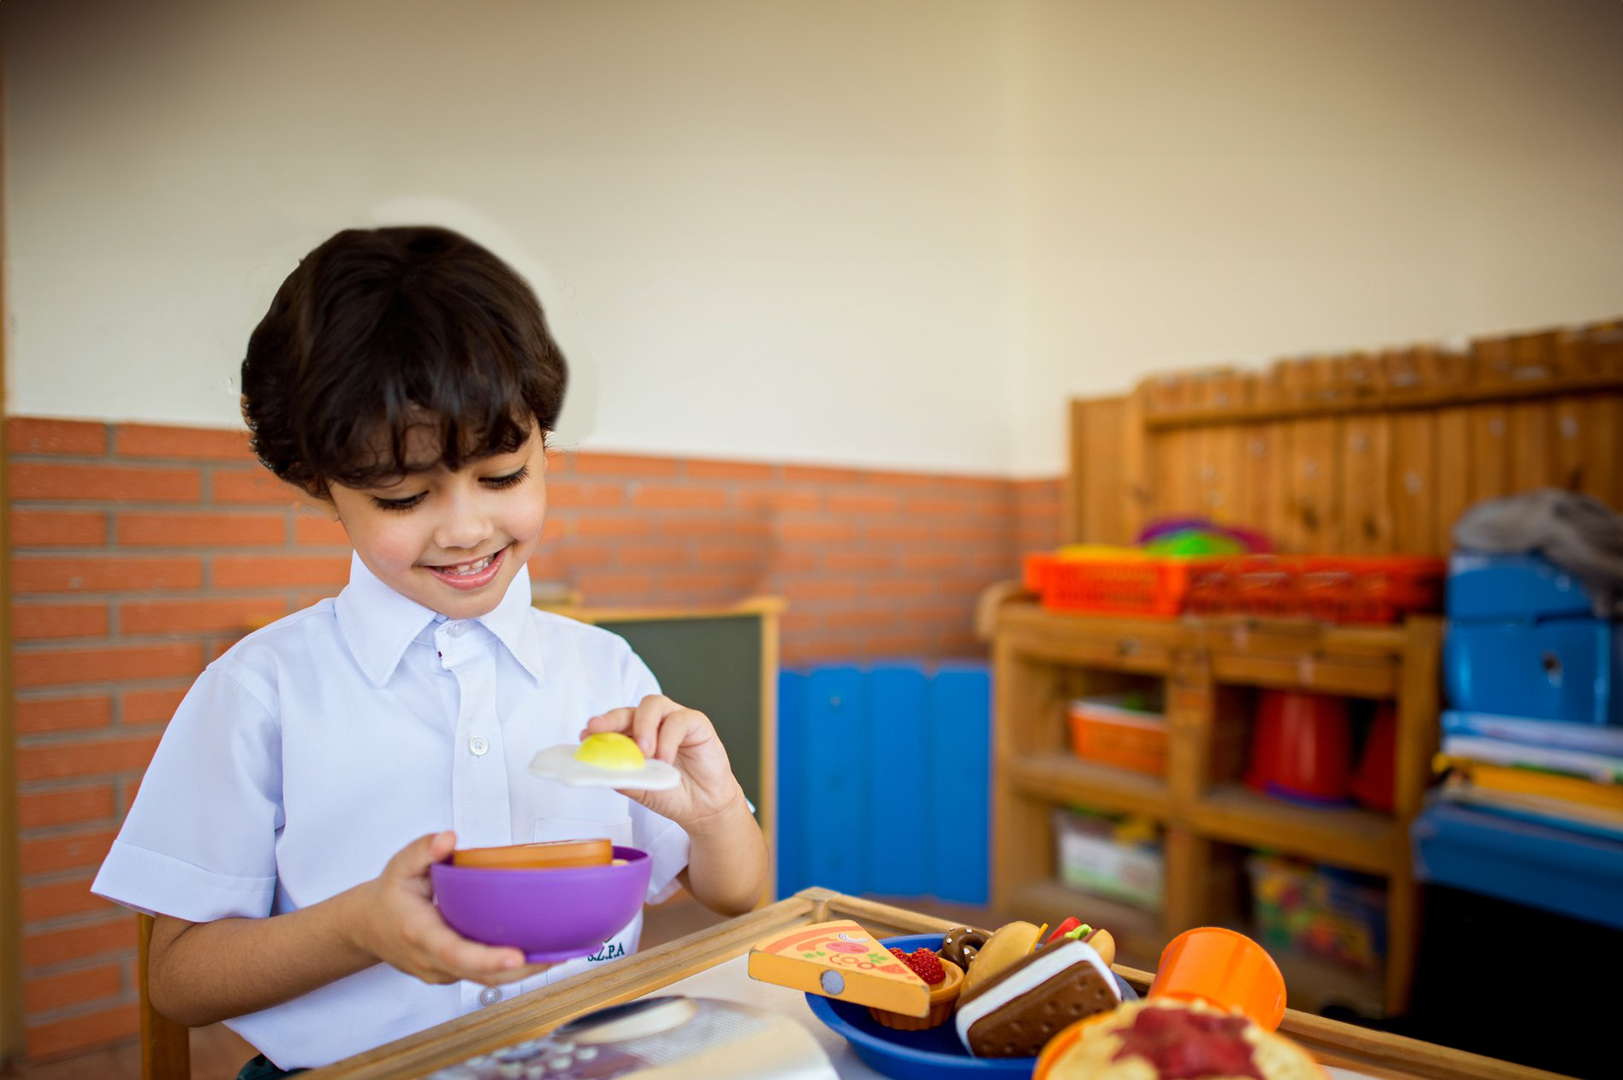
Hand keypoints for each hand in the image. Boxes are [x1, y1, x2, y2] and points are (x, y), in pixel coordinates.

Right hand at [343, 831, 550, 985]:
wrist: (366, 926)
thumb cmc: (389, 895)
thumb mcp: (400, 866)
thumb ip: (423, 850)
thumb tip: (448, 839)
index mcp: (420, 933)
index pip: (456, 953)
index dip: (488, 959)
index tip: (518, 957)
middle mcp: (432, 960)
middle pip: (480, 976)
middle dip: (522, 970)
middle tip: (558, 953)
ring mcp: (441, 972)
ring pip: (485, 981)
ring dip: (522, 973)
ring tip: (559, 953)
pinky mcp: (451, 974)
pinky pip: (482, 977)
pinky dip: (510, 970)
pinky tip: (538, 953)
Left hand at [582, 695, 747, 832]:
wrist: (703, 808)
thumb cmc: (671, 794)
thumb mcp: (640, 789)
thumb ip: (622, 776)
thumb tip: (598, 770)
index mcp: (635, 736)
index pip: (614, 723)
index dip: (600, 726)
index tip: (585, 735)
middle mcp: (653, 723)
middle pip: (630, 709)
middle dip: (612, 718)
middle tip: (599, 730)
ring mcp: (675, 720)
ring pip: (654, 705)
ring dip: (643, 726)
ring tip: (643, 752)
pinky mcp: (697, 723)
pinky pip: (679, 720)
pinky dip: (668, 739)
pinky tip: (665, 758)